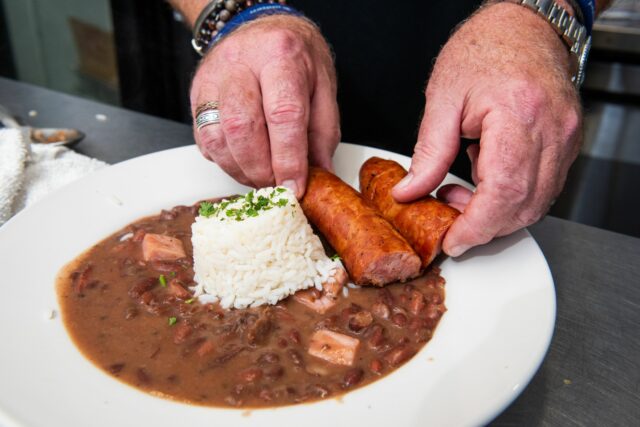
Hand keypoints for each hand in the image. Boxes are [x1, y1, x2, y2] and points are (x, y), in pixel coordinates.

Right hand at [190, 15, 339, 197]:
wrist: (263, 29)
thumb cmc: (295, 58)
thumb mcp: (323, 88)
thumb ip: (323, 134)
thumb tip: (319, 175)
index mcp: (281, 56)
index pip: (283, 114)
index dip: (288, 159)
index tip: (294, 186)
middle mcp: (242, 63)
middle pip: (243, 128)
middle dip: (261, 169)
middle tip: (277, 184)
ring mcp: (213, 78)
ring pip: (217, 137)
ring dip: (240, 170)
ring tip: (261, 176)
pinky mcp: (197, 94)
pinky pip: (204, 139)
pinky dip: (224, 160)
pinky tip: (243, 160)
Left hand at [393, 2, 581, 256]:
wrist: (522, 27)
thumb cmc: (484, 49)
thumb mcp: (443, 99)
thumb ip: (428, 152)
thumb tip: (411, 191)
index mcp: (518, 115)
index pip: (503, 191)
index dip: (477, 226)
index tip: (454, 240)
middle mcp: (551, 130)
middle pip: (524, 205)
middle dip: (485, 226)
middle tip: (451, 218)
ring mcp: (565, 137)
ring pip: (537, 203)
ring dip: (498, 214)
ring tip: (462, 191)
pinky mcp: (567, 142)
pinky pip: (544, 187)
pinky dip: (512, 197)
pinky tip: (486, 179)